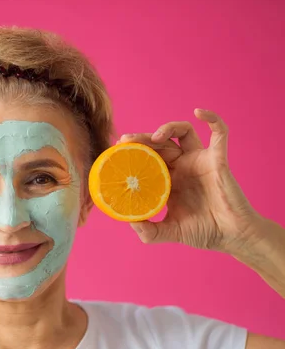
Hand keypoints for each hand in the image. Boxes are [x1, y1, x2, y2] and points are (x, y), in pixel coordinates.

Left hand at [117, 109, 260, 256]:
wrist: (230, 237)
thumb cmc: (202, 232)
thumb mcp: (166, 232)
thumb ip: (147, 231)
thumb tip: (127, 221)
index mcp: (168, 179)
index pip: (147, 156)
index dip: (133, 150)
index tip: (117, 150)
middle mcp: (182, 166)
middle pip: (160, 142)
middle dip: (142, 138)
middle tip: (126, 140)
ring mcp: (200, 160)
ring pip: (182, 132)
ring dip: (167, 127)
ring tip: (155, 137)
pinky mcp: (217, 159)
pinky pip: (219, 133)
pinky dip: (211, 118)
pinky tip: (198, 112)